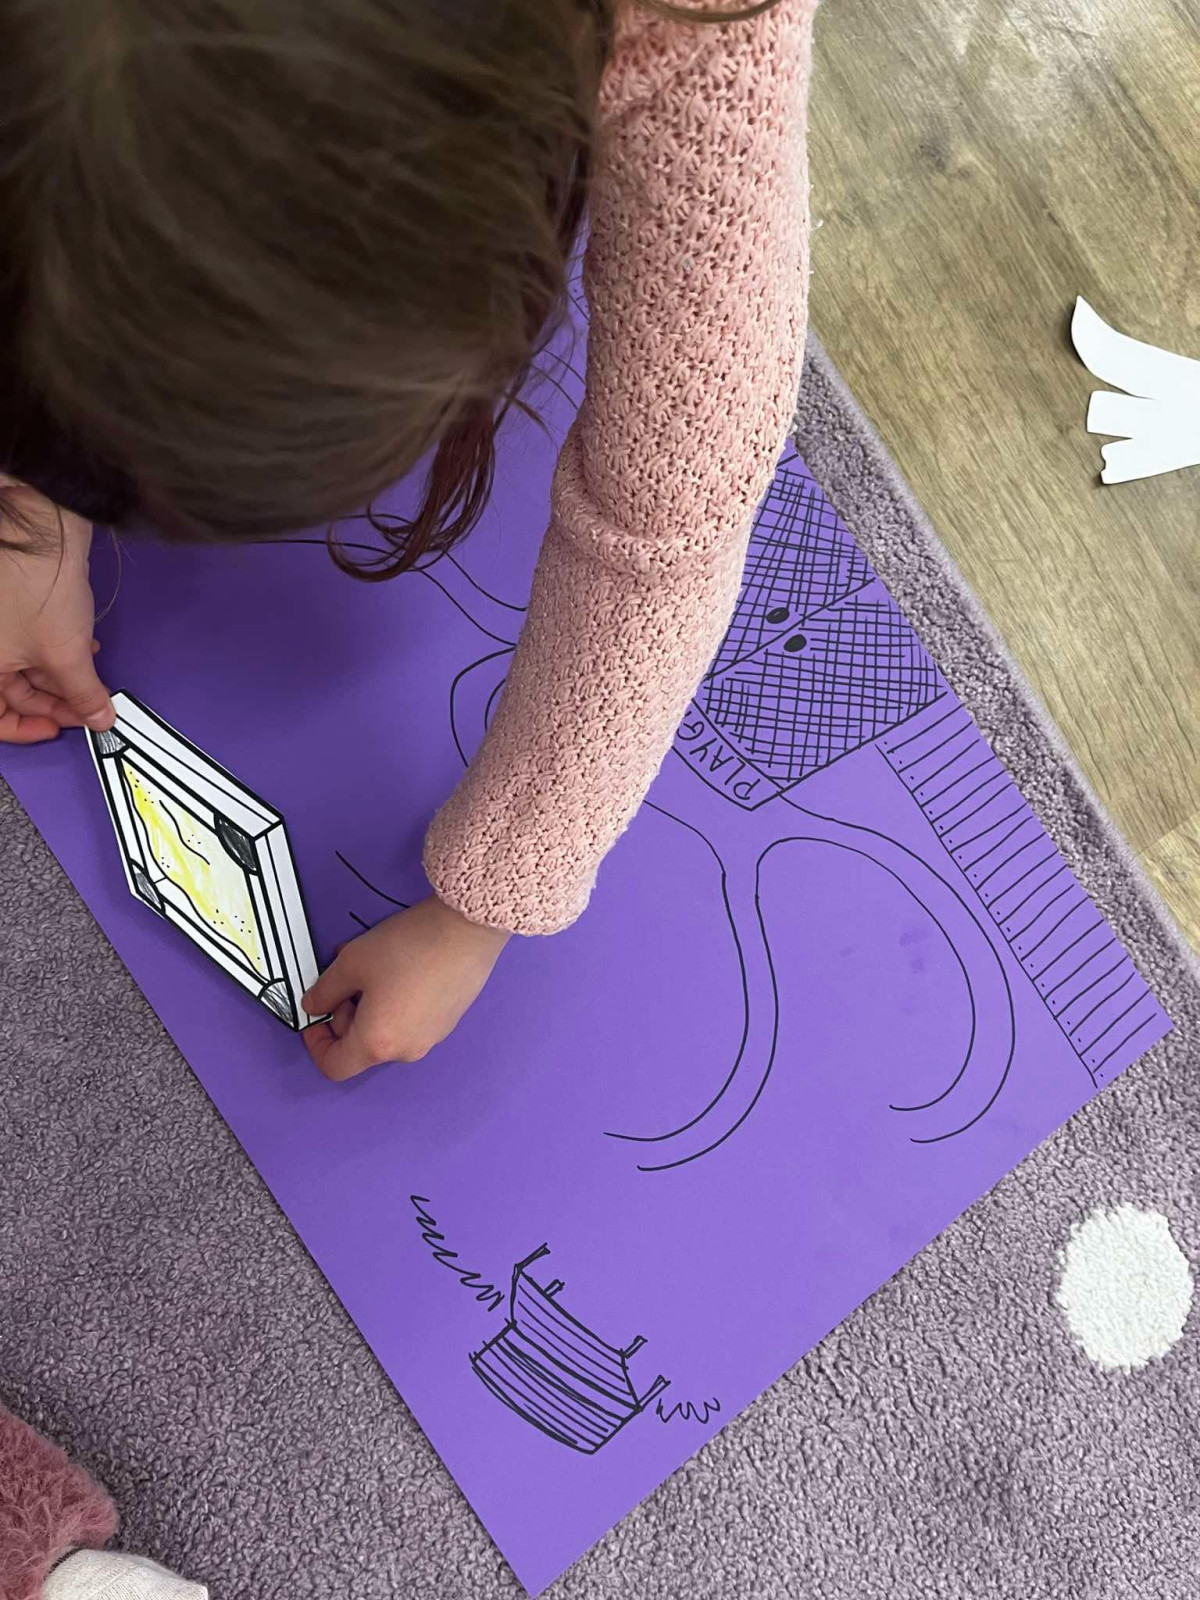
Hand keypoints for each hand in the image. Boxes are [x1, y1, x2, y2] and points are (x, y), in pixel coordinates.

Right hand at [0, 479, 113, 742]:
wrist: (41, 528)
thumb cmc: (39, 591)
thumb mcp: (66, 656)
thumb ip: (83, 695)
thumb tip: (100, 721)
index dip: (27, 729)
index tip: (60, 730)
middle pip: (14, 692)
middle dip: (56, 701)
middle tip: (91, 706)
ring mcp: (0, 626)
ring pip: (27, 666)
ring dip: (62, 676)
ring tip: (94, 675)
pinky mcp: (15, 605)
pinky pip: (34, 640)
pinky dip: (58, 650)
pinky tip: (87, 646)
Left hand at [301, 895, 510, 1079]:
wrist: (466, 930)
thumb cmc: (412, 947)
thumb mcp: (351, 963)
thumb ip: (323, 991)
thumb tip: (314, 1005)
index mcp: (377, 1043)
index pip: (334, 1066)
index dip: (316, 1044)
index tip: (316, 1020)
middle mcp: (406, 1050)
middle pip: (361, 1048)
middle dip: (346, 1018)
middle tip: (349, 981)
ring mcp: (431, 1038)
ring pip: (386, 1034)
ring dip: (372, 1010)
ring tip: (377, 971)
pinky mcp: (447, 1022)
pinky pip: (410, 1023)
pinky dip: (397, 1007)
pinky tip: (402, 973)